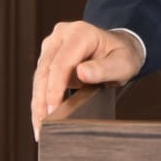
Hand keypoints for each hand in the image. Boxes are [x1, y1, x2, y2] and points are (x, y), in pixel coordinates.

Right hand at [31, 20, 143, 140]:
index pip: (61, 63)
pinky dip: (40, 99)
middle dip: (43, 100)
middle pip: (45, 70)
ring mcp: (53, 44)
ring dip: (38, 103)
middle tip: (44, 126)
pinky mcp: (48, 56)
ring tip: (40, 128)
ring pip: (39, 76)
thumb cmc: (122, 56)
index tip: (53, 110)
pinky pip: (41, 80)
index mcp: (80, 32)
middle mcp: (62, 34)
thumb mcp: (122, 64)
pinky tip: (41, 118)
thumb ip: (104, 69)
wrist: (119, 49)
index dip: (55, 88)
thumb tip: (82, 72)